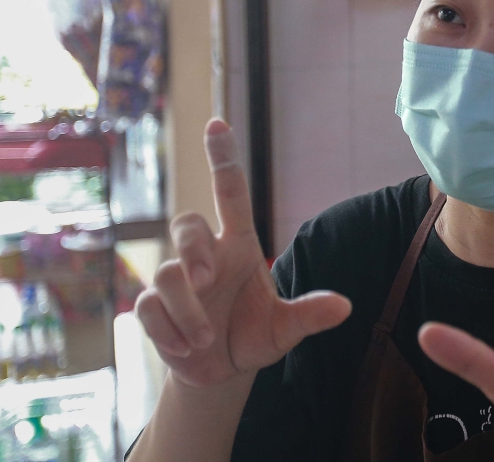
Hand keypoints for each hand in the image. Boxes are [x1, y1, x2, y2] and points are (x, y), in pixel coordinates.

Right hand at [134, 119, 351, 387]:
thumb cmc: (255, 335)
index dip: (224, 159)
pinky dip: (169, 331)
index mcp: (240, 246)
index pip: (231, 192)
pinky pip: (148, 306)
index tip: (218, 124)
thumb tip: (345, 307)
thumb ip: (310, 315)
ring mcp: (177, 280)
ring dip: (188, 310)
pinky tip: (187, 348)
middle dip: (192, 248)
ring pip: (168, 273)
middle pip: (186, 223)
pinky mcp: (154, 307)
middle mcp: (207, 255)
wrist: (223, 370)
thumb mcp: (286, 329)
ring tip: (207, 339)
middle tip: (206, 280)